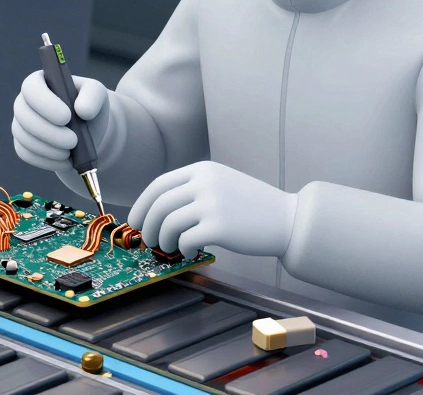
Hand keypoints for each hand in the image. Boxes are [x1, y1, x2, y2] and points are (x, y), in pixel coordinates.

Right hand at [12, 70, 107, 172]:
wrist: (88, 131)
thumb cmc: (89, 106)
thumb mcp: (97, 94)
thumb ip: (92, 96)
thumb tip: (82, 110)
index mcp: (40, 82)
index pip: (31, 88)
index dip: (45, 103)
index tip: (66, 117)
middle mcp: (24, 102)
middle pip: (23, 115)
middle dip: (48, 131)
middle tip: (73, 140)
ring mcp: (21, 124)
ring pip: (24, 137)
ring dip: (49, 149)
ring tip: (71, 152)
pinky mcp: (22, 145)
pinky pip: (26, 154)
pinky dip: (46, 161)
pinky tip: (65, 162)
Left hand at [127, 161, 297, 258]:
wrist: (287, 219)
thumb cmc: (253, 207)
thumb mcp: (222, 183)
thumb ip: (193, 189)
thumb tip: (157, 211)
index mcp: (203, 170)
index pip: (159, 185)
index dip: (142, 205)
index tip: (135, 220)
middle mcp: (205, 183)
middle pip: (160, 205)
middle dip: (148, 226)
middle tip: (149, 240)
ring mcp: (212, 204)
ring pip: (169, 223)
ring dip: (163, 239)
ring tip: (170, 247)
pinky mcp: (219, 227)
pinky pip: (186, 240)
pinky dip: (183, 249)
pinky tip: (190, 251)